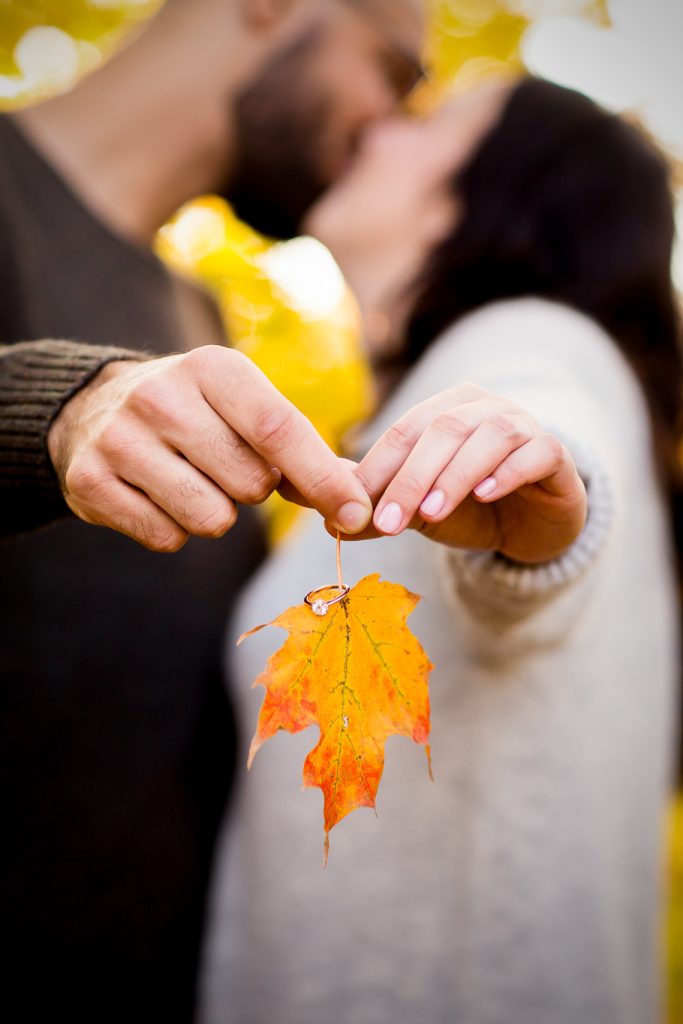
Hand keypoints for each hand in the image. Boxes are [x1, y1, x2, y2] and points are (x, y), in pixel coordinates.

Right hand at [48, 346, 372, 550]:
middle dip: (254, 490)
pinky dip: (173, 529)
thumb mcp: (243, 406)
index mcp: (211, 367)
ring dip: (214, 514)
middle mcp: (161, 396)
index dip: (323, 478)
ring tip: (189, 480)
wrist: (94, 410)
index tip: (357, 515)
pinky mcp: (89, 482)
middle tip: (224, 466)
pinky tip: (155, 495)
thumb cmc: (195, 412)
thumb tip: (357, 502)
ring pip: (210, 518)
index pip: (279, 429)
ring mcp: (119, 439)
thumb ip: (299, 449)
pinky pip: (167, 539)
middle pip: (250, 484)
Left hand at [340, 384, 586, 563]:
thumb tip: (329, 521)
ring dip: (456, 474)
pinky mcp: (557, 454)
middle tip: (387, 522)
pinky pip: (538, 452)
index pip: (405, 431)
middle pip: (443, 430)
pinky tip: (486, 494)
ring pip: (491, 436)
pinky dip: (510, 471)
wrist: (530, 526)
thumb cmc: (469, 508)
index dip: (377, 468)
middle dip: (410, 477)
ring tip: (431, 512)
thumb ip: (380, 507)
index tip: (353, 508)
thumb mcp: (418, 510)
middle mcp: (485, 408)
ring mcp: (525, 426)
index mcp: (446, 410)